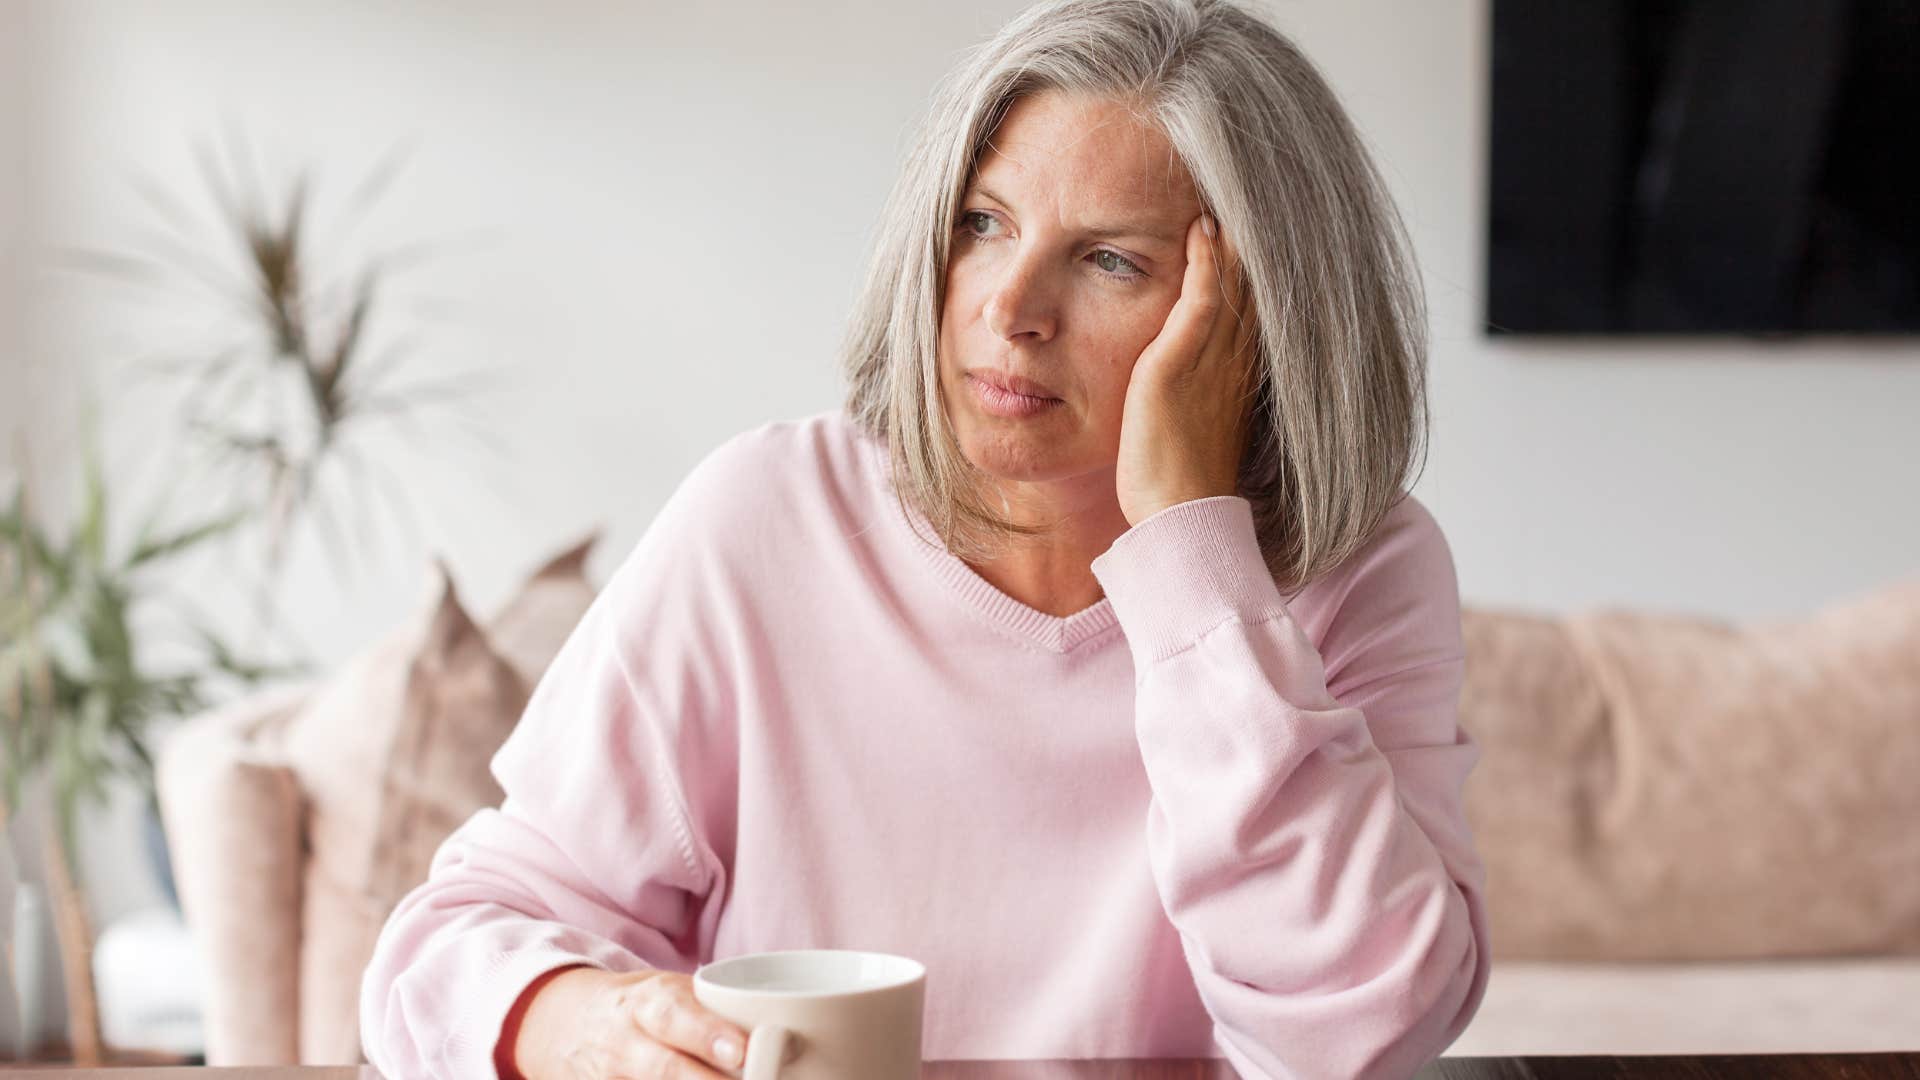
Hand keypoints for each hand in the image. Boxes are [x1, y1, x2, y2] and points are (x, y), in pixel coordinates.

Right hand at [501, 964, 777, 1078]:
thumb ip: (718, 1010)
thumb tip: (792, 1034)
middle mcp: (625, 1044)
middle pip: (663, 1070)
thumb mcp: (671, 991)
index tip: (739, 1052)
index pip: (674, 1016)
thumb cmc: (641, 1006)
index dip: (706, 1034)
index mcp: (647, 1004)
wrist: (565, 1024)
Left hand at [1114, 212, 1257, 526]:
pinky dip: (1204, 261)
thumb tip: (1193, 387)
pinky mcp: (1177, 366)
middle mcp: (1236, 362)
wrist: (1179, 518)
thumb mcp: (1199, 429)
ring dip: (1233, 239)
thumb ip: (1202, 397)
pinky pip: (1201, 300)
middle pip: (1255, 286)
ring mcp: (1211, 362)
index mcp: (1241, 375)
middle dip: (1254, 242)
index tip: (1258, 228)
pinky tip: (1204, 228)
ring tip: (1228, 192)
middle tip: (1253, 192)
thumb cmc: (1180, 484)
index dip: (1259, 267)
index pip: (1257, 307)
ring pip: (1234, 284)